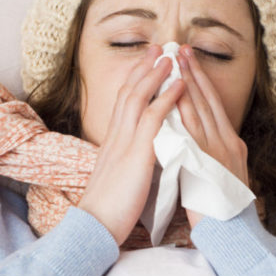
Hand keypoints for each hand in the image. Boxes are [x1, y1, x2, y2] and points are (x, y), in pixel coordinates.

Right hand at [77, 44, 185, 245]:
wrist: (95, 226)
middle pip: (129, 92)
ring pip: (138, 99)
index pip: (123, 102)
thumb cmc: (109, 209)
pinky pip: (152, 119)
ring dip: (156, 75)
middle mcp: (116, 137)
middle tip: (159, 48)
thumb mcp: (118, 178)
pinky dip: (166, 100)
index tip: (147, 64)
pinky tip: (179, 87)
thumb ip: (128, 161)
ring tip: (170, 57)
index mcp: (112, 142)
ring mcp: (124, 143)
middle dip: (144, 68)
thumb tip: (141, 154)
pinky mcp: (135, 155)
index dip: (135, 81)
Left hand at [175, 45, 250, 229]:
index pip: (214, 106)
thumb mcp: (222, 177)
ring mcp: (220, 151)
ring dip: (187, 82)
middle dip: (194, 72)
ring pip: (201, 109)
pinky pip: (194, 131)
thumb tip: (196, 143)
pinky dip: (184, 110)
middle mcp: (229, 143)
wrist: (234, 234)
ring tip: (175, 61)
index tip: (188, 62)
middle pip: (209, 100)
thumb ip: (210, 156)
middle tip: (180, 48)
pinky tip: (173, 95)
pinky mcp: (209, 162)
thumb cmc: (223, 212)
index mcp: (232, 145)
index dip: (201, 82)